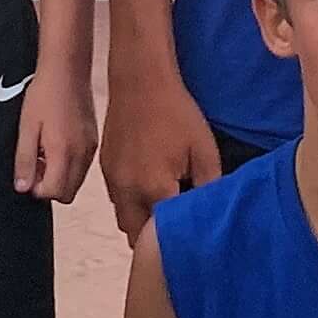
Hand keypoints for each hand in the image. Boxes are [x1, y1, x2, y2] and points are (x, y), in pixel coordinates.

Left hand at [11, 57, 96, 204]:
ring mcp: (91, 148)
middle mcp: (82, 154)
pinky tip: (56, 145)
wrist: (67, 69)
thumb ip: (25, 160)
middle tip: (35, 165)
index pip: (54, 192)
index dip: (37, 189)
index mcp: (64, 152)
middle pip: (68, 193)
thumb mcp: (26, 127)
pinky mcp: (94, 140)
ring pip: (76, 182)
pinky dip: (69, 166)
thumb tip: (23, 188)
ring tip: (44, 153)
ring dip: (59, 177)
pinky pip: (82, 167)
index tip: (27, 172)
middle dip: (50, 187)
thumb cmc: (44, 94)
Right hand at [101, 61, 221, 240]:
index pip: (166, 233)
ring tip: (165, 205)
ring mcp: (112, 181)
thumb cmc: (177, 113)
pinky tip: (150, 186)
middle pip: (138, 235)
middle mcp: (128, 192)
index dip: (182, 234)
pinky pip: (117, 200)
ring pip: (124, 219)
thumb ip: (210, 188)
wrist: (140, 80)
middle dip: (156, 237)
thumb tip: (212, 214)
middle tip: (179, 225)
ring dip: (141, 221)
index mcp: (155, 190)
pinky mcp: (105, 169)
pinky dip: (131, 203)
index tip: (196, 231)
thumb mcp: (204, 151)